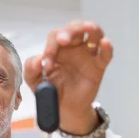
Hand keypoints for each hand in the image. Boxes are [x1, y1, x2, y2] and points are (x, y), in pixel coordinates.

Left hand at [24, 20, 112, 134]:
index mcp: (57, 48)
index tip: (47, 63)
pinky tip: (105, 42)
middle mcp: (74, 47)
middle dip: (69, 31)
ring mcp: (88, 55)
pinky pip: (106, 55)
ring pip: (93, 34)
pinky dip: (107, 48)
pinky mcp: (98, 67)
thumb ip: (31, 68)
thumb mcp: (34, 80)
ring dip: (91, 28)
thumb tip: (39, 60)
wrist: (64, 109)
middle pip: (75, 28)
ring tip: (87, 27)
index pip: (55, 36)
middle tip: (62, 40)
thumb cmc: (50, 90)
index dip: (51, 46)